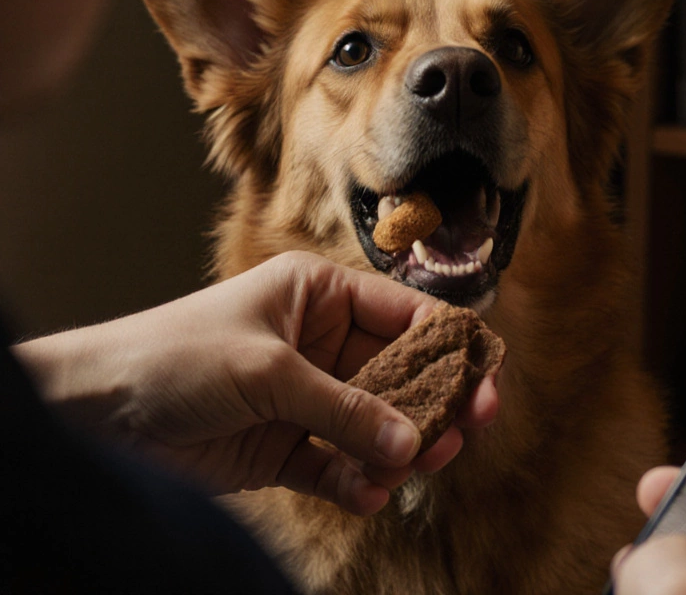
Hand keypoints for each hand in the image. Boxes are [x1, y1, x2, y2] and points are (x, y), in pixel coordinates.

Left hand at [13, 251, 498, 515]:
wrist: (94, 413)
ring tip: (413, 468)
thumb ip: (344, 409)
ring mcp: (308, 398)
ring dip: (400, 448)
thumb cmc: (173, 358)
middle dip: (433, 406)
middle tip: (463, 435)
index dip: (451, 349)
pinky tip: (367, 495)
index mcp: (321, 295)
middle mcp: (322, 343)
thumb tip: (412, 442)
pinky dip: (359, 483)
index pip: (406, 316)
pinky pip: (342, 467)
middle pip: (403, 375)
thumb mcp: (267, 372)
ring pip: (379, 425)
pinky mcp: (288, 448)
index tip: (486, 384)